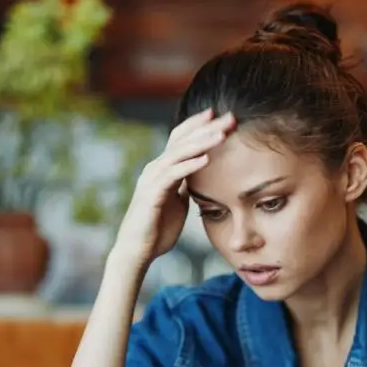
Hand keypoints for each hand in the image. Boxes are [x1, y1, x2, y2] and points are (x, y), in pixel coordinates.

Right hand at [112, 108, 235, 267]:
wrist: (137, 251)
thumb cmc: (156, 229)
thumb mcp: (176, 202)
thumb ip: (184, 185)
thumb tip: (198, 176)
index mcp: (161, 169)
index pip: (180, 139)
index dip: (198, 125)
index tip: (220, 115)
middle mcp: (154, 169)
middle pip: (182, 140)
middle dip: (207, 127)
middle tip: (230, 117)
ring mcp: (151, 180)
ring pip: (178, 154)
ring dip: (202, 142)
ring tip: (222, 134)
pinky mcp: (151, 195)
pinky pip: (173, 175)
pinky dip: (190, 165)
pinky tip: (207, 159)